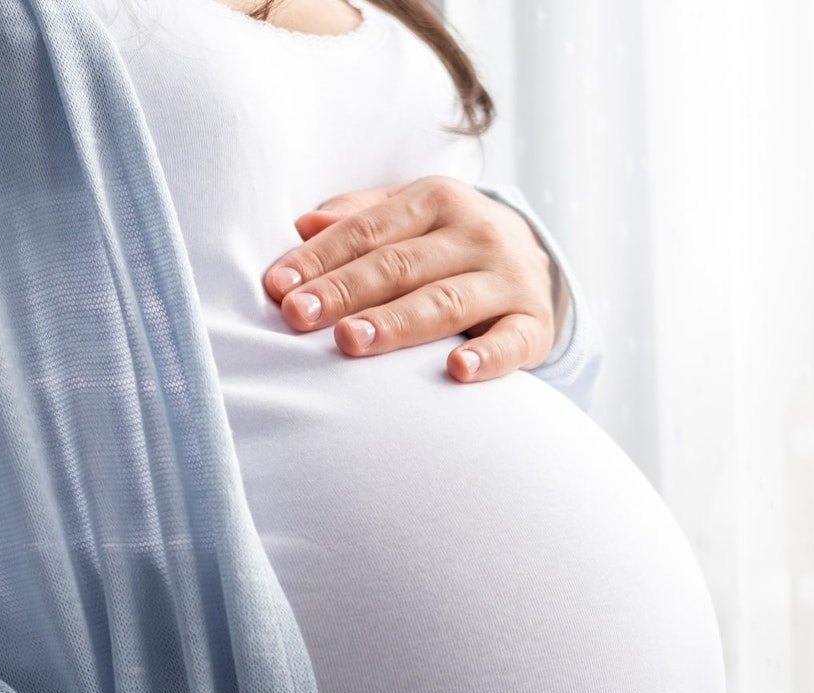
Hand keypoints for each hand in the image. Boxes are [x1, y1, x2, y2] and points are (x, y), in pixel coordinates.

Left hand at [263, 176, 562, 384]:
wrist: (536, 263)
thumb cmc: (450, 243)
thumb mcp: (410, 215)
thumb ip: (359, 218)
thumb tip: (302, 224)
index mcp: (437, 200)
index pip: (367, 231)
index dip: (320, 257)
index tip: (278, 286)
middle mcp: (476, 234)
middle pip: (400, 265)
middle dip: (345, 291)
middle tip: (299, 315)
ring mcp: (509, 280)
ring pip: (445, 302)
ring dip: (396, 323)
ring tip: (350, 341)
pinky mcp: (535, 325)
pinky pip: (511, 342)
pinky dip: (488, 357)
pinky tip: (458, 371)